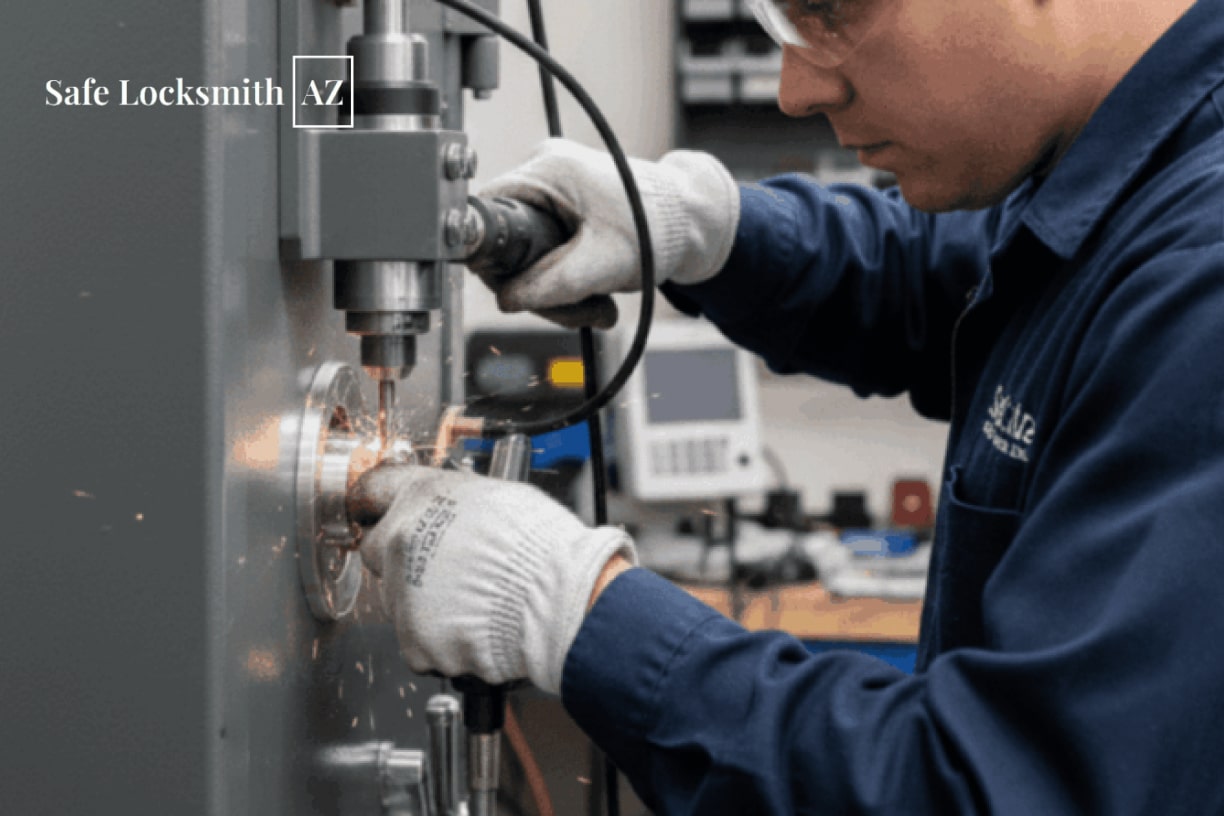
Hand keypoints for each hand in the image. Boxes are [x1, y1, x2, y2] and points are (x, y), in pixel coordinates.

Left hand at [355, 464, 636, 694]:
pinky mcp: (413, 639)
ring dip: (426, 603)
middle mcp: (401, 539)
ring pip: (400, 600)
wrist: (557, 599)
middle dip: (404, 560)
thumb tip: (447, 511)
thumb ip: (454, 503)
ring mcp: (403, 592)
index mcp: (421, 496)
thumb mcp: (497, 497)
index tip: (375, 511)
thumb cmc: (542, 547)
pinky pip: (419, 642)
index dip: (377, 504)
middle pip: (379, 550)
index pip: (372, 490)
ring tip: (473, 602)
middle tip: (445, 568)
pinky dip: (442, 642)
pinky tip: (474, 628)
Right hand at [473, 138, 740, 328]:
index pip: (489, 214)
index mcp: (548, 169)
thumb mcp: (603, 266)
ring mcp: (557, 183)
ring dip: (558, 287)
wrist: (693, 220)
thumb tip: (507, 301)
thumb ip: (552, 286)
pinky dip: (568, 273)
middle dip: (538, 284)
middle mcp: (546, 167)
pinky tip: (595, 289)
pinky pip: (549, 244)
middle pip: (511, 238)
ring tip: (598, 306)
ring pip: (531, 248)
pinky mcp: (568, 200)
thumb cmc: (656, 230)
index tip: (514, 289)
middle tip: (576, 311)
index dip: (494, 258)